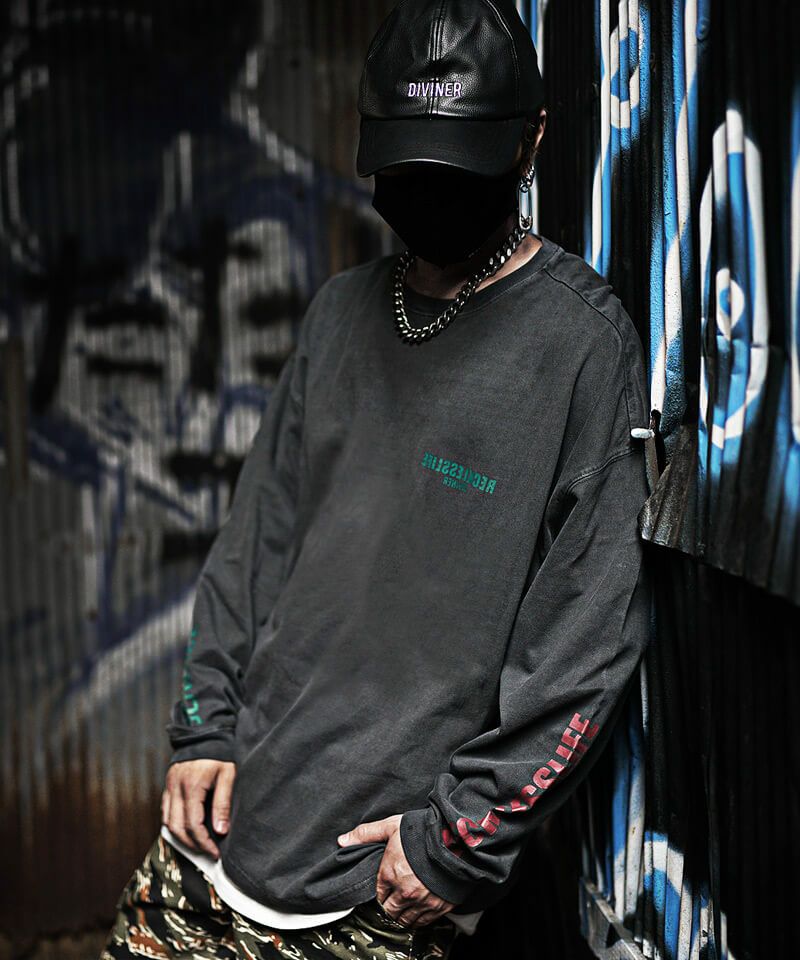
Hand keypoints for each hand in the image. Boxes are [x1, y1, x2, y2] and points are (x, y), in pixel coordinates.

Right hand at [162, 759, 235, 858]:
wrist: (205, 733)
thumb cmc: (220, 753)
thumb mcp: (228, 775)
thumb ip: (223, 803)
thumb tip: (221, 830)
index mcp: (192, 786)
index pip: (194, 825)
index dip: (204, 842)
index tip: (216, 852)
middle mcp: (176, 788)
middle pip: (178, 828)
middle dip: (193, 845)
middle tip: (207, 852)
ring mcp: (169, 786)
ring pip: (168, 822)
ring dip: (181, 837)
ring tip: (198, 844)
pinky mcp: (168, 785)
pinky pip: (165, 811)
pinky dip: (173, 824)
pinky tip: (186, 829)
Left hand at [337, 814, 455, 928]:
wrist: (457, 838)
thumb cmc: (422, 831)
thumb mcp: (391, 826)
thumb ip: (366, 834)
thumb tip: (342, 841)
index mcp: (390, 873)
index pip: (379, 895)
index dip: (382, 890)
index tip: (387, 886)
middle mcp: (404, 892)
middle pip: (390, 911)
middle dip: (391, 905)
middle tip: (396, 897)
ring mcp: (422, 901)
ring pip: (406, 920)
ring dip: (404, 914)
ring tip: (407, 904)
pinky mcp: (439, 906)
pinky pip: (423, 922)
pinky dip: (420, 918)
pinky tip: (420, 908)